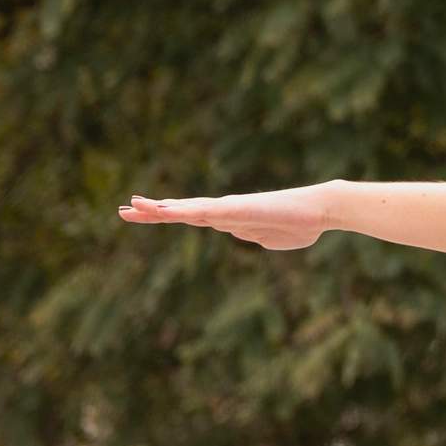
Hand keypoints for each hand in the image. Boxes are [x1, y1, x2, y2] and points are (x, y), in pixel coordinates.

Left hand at [117, 185, 332, 250]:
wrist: (321, 211)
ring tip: (134, 205)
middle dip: (152, 211)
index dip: (167, 214)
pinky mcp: (237, 209)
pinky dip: (181, 210)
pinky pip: (203, 211)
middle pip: (181, 210)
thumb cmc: (301, 226)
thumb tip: (246, 235)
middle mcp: (225, 210)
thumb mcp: (270, 240)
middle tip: (124, 209)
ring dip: (159, 209)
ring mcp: (229, 209)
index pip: (191, 216)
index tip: (144, 213)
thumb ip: (253, 237)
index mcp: (230, 219)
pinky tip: (164, 210)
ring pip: (186, 209)